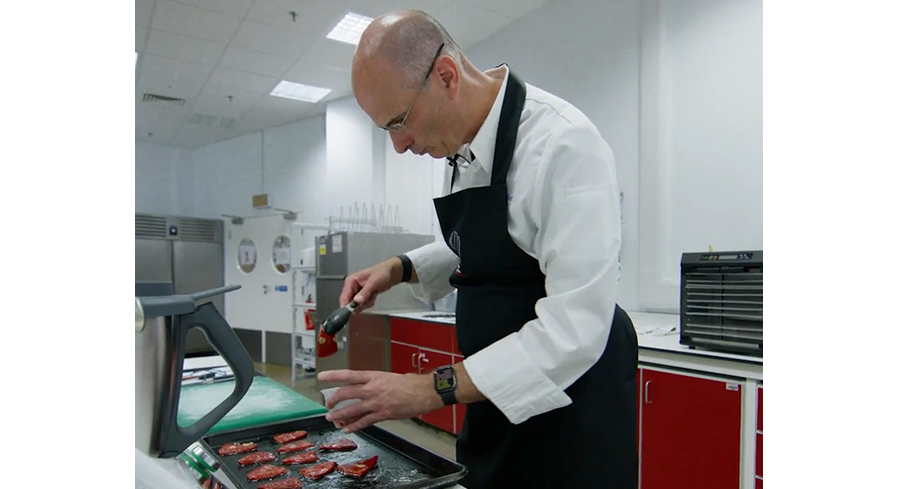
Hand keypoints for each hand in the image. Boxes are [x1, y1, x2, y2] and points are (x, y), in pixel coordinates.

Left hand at [318, 370, 442, 432]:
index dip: (333, 375)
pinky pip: (364, 422)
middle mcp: (372, 388)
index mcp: (373, 376)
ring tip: (331, 419)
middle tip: (327, 404)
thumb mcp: (388, 377)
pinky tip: (347, 429)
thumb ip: (374, 383)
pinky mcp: (382, 414)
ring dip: (338, 415)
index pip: (348, 375)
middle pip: (345, 393)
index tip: (321, 377)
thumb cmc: (409, 383)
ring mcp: (376, 402)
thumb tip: (363, 389)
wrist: (424, 392)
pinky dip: (354, 426)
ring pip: (351, 410)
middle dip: (333, 400)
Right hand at [338, 257, 402, 311]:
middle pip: (350, 303)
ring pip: (357, 305)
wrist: (392, 273)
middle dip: (361, 304)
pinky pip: (363, 304)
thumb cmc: (382, 273)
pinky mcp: (363, 296)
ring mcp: (357, 292)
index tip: (352, 312)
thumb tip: (356, 302)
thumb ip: (365, 292)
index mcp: (351, 281)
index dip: (346, 306)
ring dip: (366, 303)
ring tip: (373, 294)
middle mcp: (352, 287)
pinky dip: (369, 302)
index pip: (344, 296)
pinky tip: (374, 295)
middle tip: (370, 298)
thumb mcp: (373, 282)